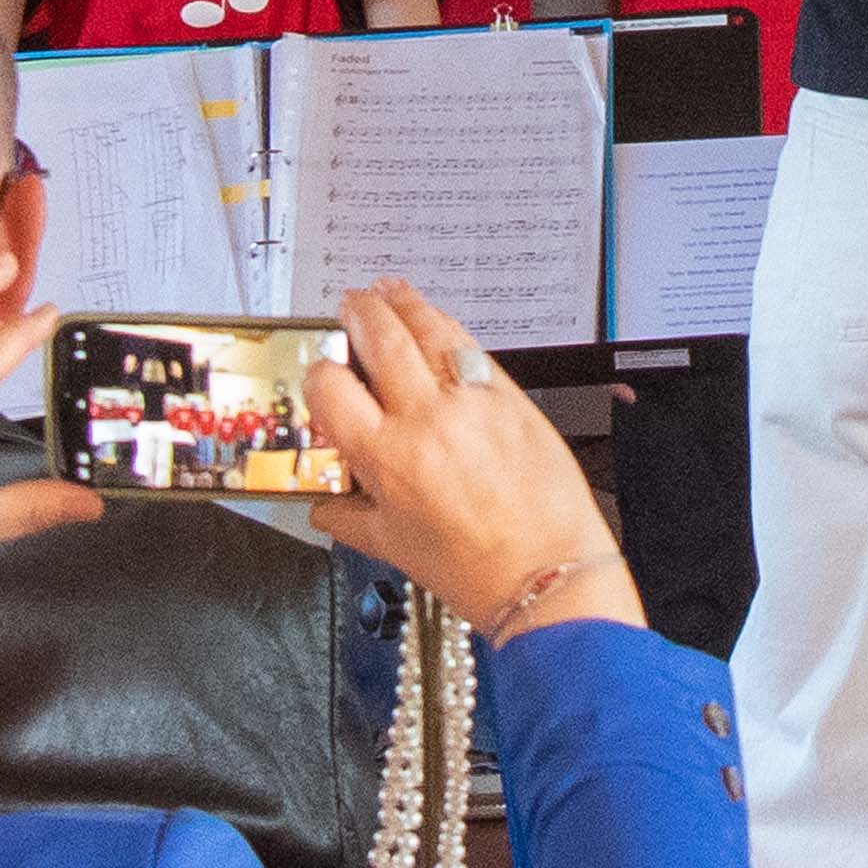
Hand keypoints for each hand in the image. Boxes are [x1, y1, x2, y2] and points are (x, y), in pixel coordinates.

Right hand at [308, 280, 638, 638]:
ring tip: (388, 292)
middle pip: (382, 336)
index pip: (331, 388)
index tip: (322, 373)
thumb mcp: (396, 548)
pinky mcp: (511, 397)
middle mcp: (428, 419)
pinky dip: (448, 328)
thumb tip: (326, 507)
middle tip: (349, 307)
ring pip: (430, 327)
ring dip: (404, 303)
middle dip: (359, 313)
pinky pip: (472, 346)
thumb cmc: (478, 570)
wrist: (549, 574)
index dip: (318, 373)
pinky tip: (439, 325)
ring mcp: (472, 402)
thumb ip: (351, 520)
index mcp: (388, 457)